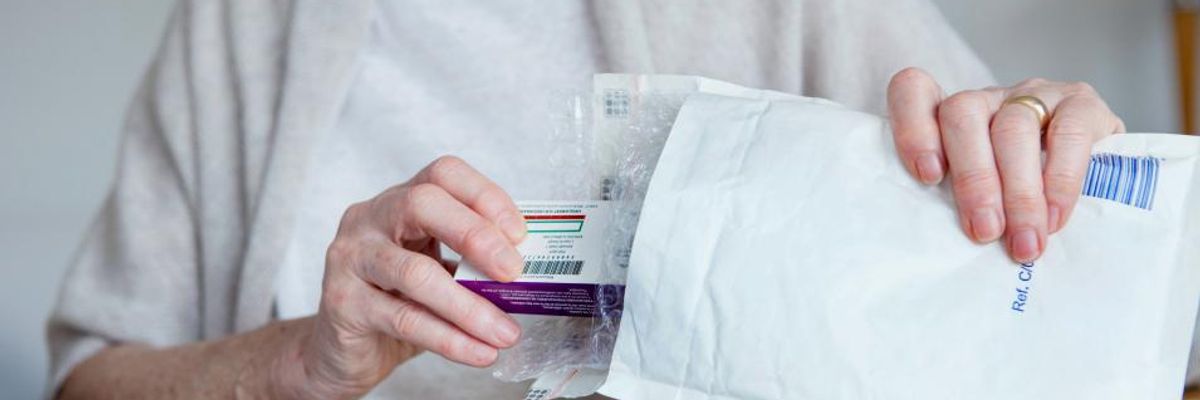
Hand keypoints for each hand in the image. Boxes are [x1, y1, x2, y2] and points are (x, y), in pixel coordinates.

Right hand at [272, 156, 527, 398]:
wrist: (342, 350)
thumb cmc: (396, 302)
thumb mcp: (438, 271)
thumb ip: (472, 264)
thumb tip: (529, 273)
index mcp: (399, 201)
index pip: (444, 174)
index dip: (485, 196)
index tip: (520, 233)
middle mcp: (369, 219)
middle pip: (423, 203)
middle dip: (476, 236)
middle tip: (513, 272)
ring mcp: (351, 258)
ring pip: (415, 273)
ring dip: (469, 307)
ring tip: (505, 332)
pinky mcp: (342, 302)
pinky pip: (404, 319)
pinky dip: (450, 339)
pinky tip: (478, 352)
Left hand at [887, 68, 1124, 261]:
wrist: (1101, 177)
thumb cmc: (1019, 196)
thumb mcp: (981, 197)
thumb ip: (957, 205)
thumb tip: (944, 249)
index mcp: (950, 117)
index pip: (913, 91)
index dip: (912, 127)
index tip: (926, 176)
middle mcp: (988, 99)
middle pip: (962, 115)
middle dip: (972, 179)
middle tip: (984, 232)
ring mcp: (1034, 95)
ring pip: (1013, 127)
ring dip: (1017, 191)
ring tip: (1023, 240)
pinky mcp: (1082, 103)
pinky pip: (1068, 134)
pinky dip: (1059, 181)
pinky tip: (1054, 217)